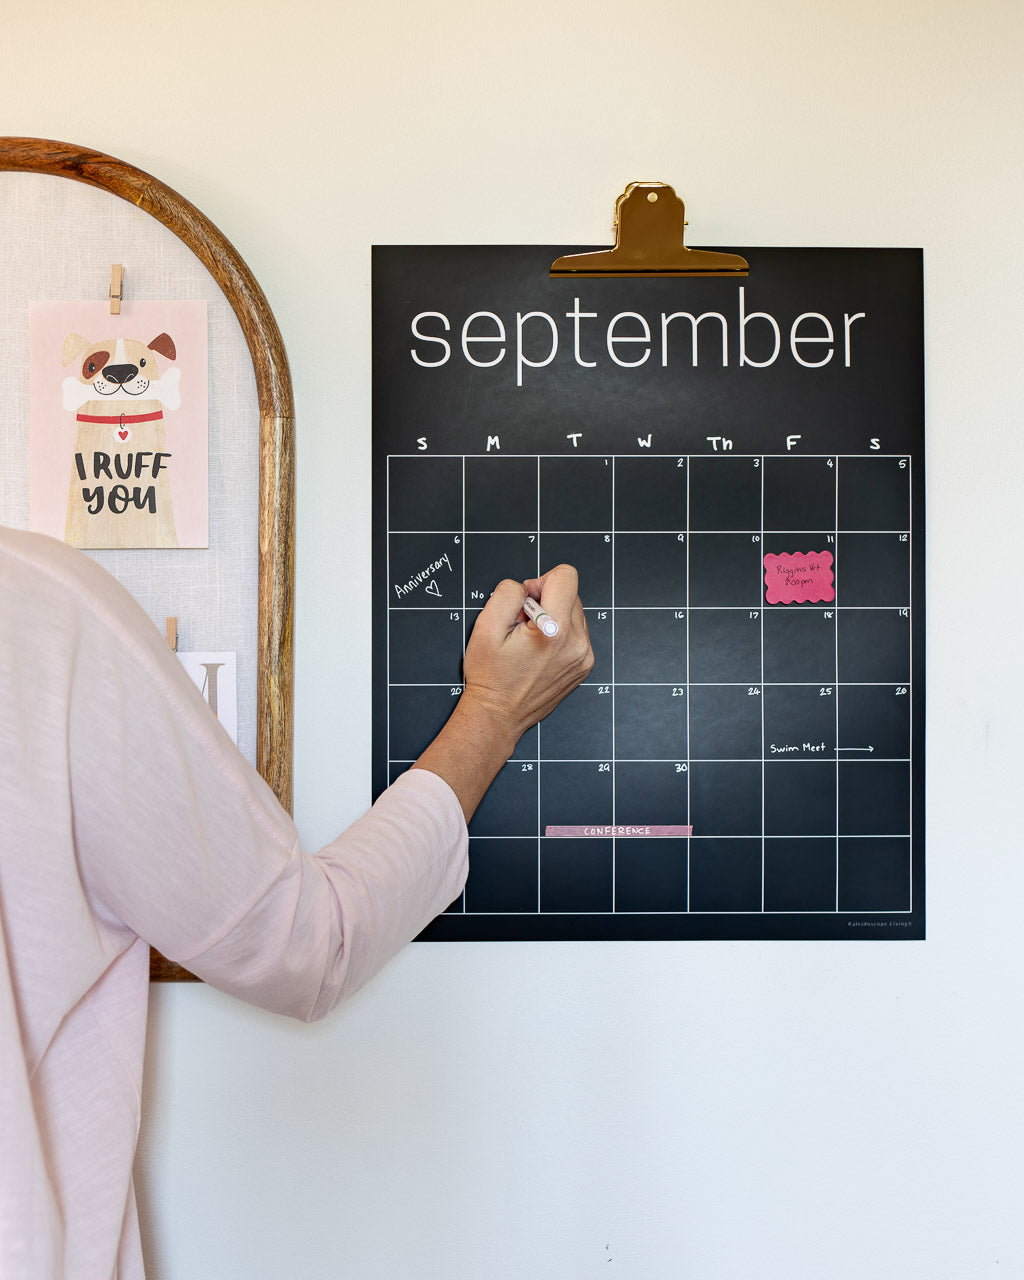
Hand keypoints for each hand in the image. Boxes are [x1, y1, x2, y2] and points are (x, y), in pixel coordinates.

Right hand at [413, 564, 593, 819]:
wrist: (498, 716)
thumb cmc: (490, 677)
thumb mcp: (485, 627)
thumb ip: (508, 593)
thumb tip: (528, 587)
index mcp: (555, 630)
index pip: (566, 575)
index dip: (540, 582)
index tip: (526, 604)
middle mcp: (577, 643)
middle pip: (570, 593)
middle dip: (545, 602)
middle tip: (522, 628)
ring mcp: (584, 656)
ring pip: (574, 613)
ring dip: (553, 618)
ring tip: (530, 643)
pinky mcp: (584, 665)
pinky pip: (577, 633)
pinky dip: (560, 635)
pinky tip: (539, 653)